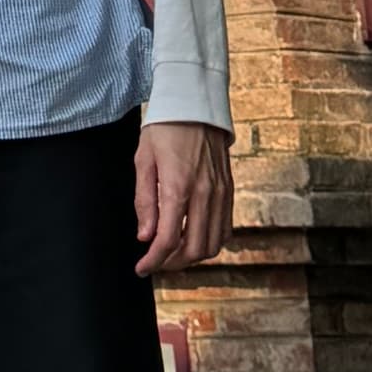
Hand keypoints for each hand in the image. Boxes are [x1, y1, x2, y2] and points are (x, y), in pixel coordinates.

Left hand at [136, 120, 234, 272]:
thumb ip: (144, 201)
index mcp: (178, 187)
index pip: (168, 240)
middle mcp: (204, 194)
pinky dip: (210, 242)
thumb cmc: (165, 127)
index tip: (142, 268)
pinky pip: (225, 229)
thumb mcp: (143, 160)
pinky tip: (193, 238)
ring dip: (192, 257)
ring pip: (213, 244)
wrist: (196, 103)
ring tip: (172, 253)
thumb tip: (145, 236)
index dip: (153, 261)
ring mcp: (220, 193)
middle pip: (194, 250)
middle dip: (172, 264)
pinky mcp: (229, 190)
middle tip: (155, 262)